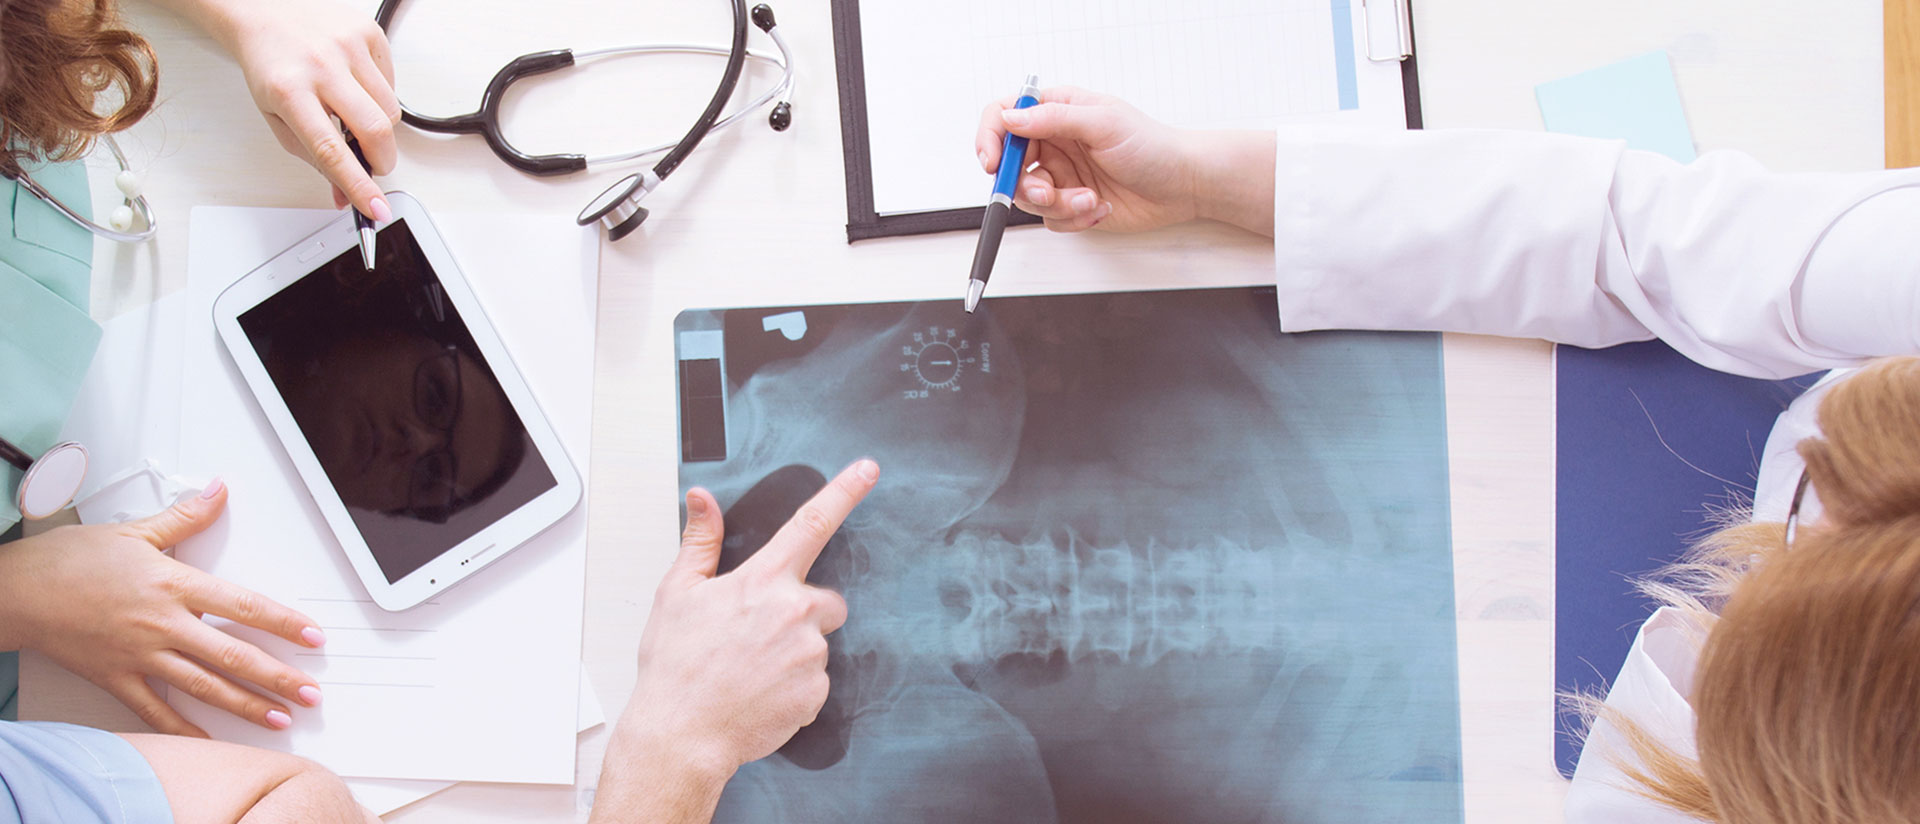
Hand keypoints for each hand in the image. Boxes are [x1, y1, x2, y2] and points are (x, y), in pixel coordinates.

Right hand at [0, 480, 325, 735]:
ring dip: (244, 704)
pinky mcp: (116, 677)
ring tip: (278, 718)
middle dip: (276, 677)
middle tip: (310, 693)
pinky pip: (155, 710)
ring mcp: (140, 654)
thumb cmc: (69, 560)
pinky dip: (183, 728)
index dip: (282, 623)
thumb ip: (185, 517)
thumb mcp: (134, 531)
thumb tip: (218, 491)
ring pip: (203, 686)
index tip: (312, 637)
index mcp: (173, 585)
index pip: (242, 605)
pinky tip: (210, 740)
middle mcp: (162, 624)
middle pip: (231, 655)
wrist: (16, 591)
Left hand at [219, 0, 400, 219]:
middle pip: (375, 129)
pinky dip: (379, 94)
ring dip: (379, 125)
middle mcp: (320, 66)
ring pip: (390, 110)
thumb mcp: (276, 117)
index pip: (331, 150)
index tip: (376, 209)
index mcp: (289, 92)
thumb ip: (311, 158)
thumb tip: (343, 194)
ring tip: (352, 111)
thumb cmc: (270, 68)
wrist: (263, 12)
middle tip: (374, 164)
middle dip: (381, 159)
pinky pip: (391, 82)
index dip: (357, 185)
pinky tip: (355, 82)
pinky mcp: (367, 32)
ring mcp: (347, 45)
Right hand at [607, 460, 875, 804]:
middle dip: (805, 612)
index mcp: (763, 581)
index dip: (844, 492)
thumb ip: (699, 542)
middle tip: (761, 635)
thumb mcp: (677, 594)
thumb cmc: (675, 667)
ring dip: (795, 653)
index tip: (867, 470)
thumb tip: (703, 500)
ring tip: (751, 670)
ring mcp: (809, 654)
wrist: (682, 735)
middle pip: (827, 600)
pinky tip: (761, 694)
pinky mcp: (816, 692)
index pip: (811, 523)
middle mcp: (795, 613)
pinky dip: (794, 688)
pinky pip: (815, 683)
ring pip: (818, 644)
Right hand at [975, 86, 1199, 232]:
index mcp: (1058, 111)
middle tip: (1048, 193)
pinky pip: (1051, 218)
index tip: (993, 163)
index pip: (1004, 117)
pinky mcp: (1071, 202)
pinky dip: (1073, 218)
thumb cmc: (1153, 146)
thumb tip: (1011, 118)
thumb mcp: (1104, 123)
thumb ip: (1054, 118)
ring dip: (1058, 204)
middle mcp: (1055, 141)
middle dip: (1025, 185)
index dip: (991, 138)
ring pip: (1030, 197)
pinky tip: (1099, 207)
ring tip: (1089, 200)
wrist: (1183, 185)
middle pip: (1010, 165)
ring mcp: (1061, 174)